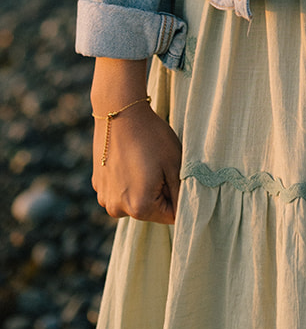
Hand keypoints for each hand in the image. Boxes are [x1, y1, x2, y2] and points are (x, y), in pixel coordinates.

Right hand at [92, 99, 183, 223]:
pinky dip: (128, 180)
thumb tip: (185, 213)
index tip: (174, 173)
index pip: (170, 216)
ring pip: (135, 200)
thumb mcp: (175, 164)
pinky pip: (120, 190)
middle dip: (160, 191)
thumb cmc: (152, 137)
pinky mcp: (98, 186)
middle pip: (151, 209)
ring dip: (143, 186)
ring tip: (143, 160)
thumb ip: (180, 194)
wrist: (119, 112)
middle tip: (159, 163)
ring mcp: (105, 198)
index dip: (177, 195)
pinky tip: (130, 158)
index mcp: (140, 208)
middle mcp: (118, 209)